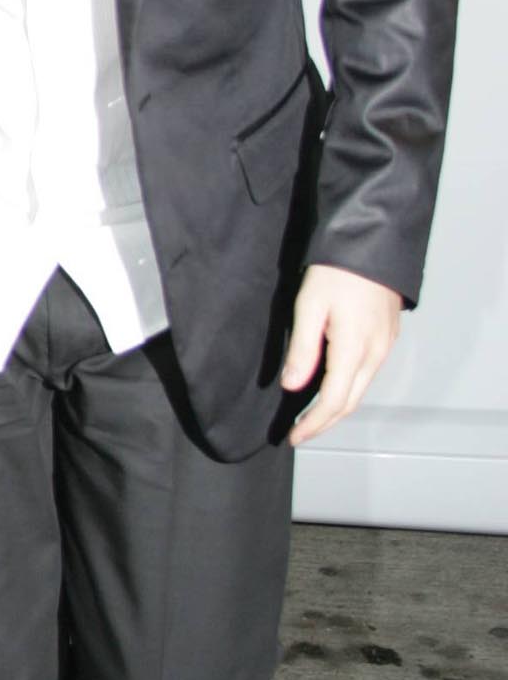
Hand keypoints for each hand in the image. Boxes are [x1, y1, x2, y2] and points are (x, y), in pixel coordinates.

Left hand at [280, 263, 403, 445]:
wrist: (373, 242)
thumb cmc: (338, 271)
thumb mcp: (310, 306)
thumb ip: (302, 350)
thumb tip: (292, 385)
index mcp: (354, 349)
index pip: (332, 401)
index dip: (313, 424)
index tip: (293, 436)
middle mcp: (375, 353)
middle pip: (350, 402)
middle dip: (324, 423)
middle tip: (300, 434)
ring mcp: (384, 345)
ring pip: (360, 389)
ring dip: (336, 408)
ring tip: (311, 418)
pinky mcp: (387, 336)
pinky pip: (367, 374)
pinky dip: (348, 390)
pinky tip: (332, 389)